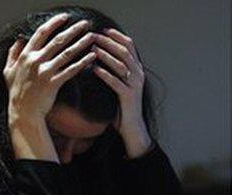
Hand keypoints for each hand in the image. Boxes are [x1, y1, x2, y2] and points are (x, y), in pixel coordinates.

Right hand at [3, 13, 96, 161]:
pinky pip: (71, 70)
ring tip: (92, 36)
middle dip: (73, 30)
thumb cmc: (16, 93)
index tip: (65, 17)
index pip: (41, 33)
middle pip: (58, 40)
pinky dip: (82, 62)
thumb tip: (18, 40)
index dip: (54, 23)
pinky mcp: (54, 83)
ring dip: (81, 43)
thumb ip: (12, 54)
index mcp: (25, 56)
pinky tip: (92, 57)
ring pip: (67, 53)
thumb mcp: (7, 71)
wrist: (23, 113)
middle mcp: (35, 61)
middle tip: (85, 23)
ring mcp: (45, 72)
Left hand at [92, 28, 151, 158]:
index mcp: (136, 70)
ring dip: (106, 55)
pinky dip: (104, 73)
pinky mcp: (128, 96)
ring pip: (121, 64)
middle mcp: (138, 75)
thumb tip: (98, 59)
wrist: (132, 127)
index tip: (103, 30)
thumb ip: (114, 72)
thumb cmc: (122, 107)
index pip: (129, 46)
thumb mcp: (119, 85)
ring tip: (92, 48)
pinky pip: (115, 81)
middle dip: (109, 42)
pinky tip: (94, 68)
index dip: (117, 36)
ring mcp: (134, 85)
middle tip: (94, 36)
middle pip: (124, 52)